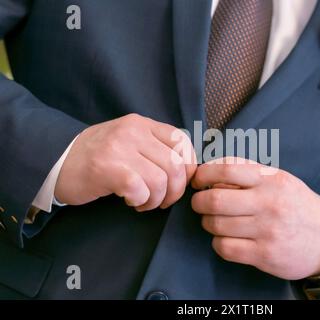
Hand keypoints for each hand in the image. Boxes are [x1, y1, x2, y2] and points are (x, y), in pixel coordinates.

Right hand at [55, 114, 196, 210]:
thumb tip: (187, 170)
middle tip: (163, 200)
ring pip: (161, 180)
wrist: (56, 160)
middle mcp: (133, 131)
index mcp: (142, 124)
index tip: (181, 182)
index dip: (189, 166)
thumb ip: (156, 148)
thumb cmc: (98, 156)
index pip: (182, 141)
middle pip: (176, 165)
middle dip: (176, 191)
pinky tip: (131, 201)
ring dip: (157, 199)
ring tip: (144, 202)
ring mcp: (119, 148)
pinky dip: (141, 201)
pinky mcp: (106, 168)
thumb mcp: (130, 141)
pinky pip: (140, 189)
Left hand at [191, 157, 319, 279]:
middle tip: (200, 203)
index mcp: (272, 180)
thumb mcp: (280, 180)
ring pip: (216, 225)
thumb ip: (249, 173)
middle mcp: (269, 203)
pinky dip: (218, 243)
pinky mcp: (264, 255)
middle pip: (215, 200)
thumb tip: (211, 171)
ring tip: (214, 221)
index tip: (198, 180)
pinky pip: (225, 248)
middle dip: (199, 202)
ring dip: (207, 223)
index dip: (204, 174)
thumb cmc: (298, 205)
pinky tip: (225, 239)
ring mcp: (267, 230)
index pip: (227, 169)